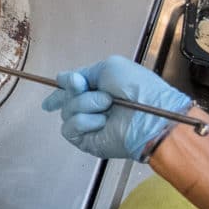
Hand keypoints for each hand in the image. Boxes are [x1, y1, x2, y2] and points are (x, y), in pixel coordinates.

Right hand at [41, 55, 190, 160]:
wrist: (148, 116)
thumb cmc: (137, 89)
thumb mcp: (110, 67)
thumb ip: (85, 72)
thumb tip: (62, 79)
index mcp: (99, 89)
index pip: (72, 88)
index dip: (63, 87)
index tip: (60, 83)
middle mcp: (93, 107)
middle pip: (65, 98)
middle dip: (76, 91)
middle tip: (92, 89)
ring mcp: (88, 125)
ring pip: (67, 111)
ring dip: (87, 104)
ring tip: (108, 105)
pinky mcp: (85, 140)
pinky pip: (69, 128)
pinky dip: (85, 121)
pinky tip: (102, 122)